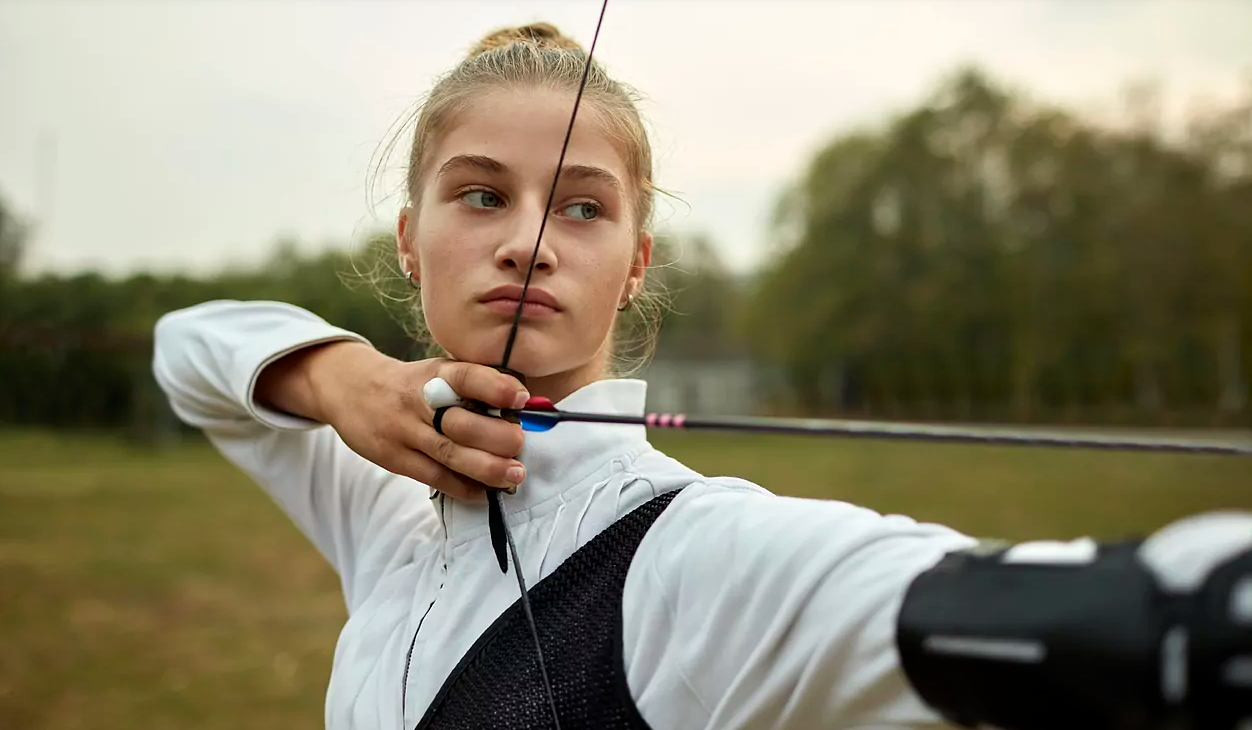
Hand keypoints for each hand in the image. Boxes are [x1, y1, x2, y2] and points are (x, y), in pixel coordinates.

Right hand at [273, 342, 530, 500]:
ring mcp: (405, 432)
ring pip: (449, 454)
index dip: (495, 387)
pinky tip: (482, 492)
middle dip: (496, 436)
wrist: (349, 388)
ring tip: (514, 475)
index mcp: (435, 374)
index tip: (521, 397)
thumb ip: (472, 385)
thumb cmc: (409, 383)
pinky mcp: (394, 457)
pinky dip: (461, 486)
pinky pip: (433, 476)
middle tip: (520, 444)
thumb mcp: (436, 372)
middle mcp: (419, 401)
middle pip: (460, 422)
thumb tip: (523, 405)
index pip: (465, 377)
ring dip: (486, 468)